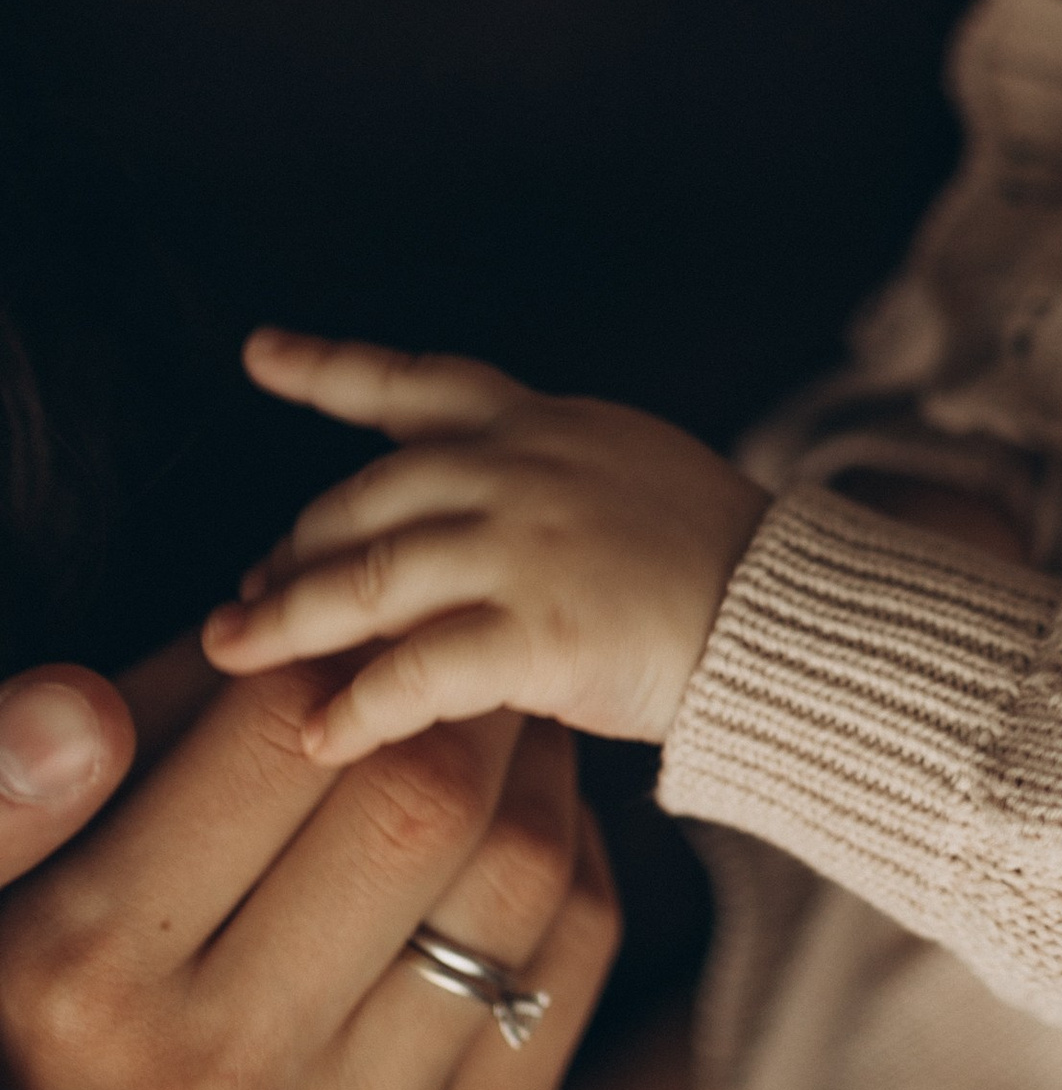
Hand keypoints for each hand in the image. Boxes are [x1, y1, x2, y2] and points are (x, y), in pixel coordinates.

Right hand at [0, 654, 618, 1089]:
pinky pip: (572, 951)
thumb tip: (255, 618)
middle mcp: (217, 1071)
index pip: (276, 740)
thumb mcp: (10, 888)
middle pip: (421, 800)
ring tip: (498, 716)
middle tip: (453, 652)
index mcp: (84, 972)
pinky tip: (525, 817)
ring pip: (521, 868)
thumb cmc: (46, 1030)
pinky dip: (573, 849)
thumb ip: (101, 750)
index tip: (348, 629)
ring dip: (530, 757)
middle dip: (456, 690)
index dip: (335, 648)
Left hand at [202, 331, 770, 759]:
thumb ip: (542, 483)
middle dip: (294, 545)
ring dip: (288, 619)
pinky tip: (323, 737)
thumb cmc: (721, 558)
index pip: (420, 384)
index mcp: (546, 425)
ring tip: (236, 651)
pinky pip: (415, 672)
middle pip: (364, 496)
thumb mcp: (629, 473)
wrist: (797, 614)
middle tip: (249, 590)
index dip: (331, 370)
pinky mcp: (537, 632)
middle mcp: (522, 469)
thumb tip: (457, 523)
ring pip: (369, 578)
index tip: (261, 353)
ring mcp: (526, 547)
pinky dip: (358, 709)